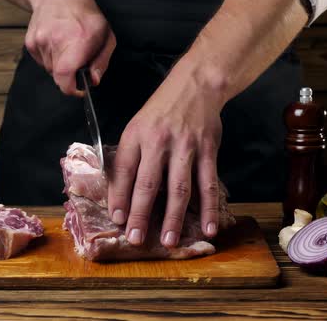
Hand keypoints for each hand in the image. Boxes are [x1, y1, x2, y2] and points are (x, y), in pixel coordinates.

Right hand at [25, 0, 115, 95]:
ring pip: (49, 69)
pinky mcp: (30, 42)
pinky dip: (49, 57)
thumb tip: (94, 80)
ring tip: (67, 47)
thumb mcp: (106, 35)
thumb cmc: (86, 13)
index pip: (64, 78)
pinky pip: (40, 61)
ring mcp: (40, 41)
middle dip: (69, 74)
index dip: (71, 89)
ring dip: (59, 65)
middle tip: (77, 59)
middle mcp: (55, 41)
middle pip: (58, 77)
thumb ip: (101, 61)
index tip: (78, 88)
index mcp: (76, 41)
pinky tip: (56, 43)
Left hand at [107, 54, 227, 246]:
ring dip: (173, 217)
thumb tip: (119, 193)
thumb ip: (129, 156)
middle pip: (148, 183)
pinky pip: (208, 183)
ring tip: (169, 240)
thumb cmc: (160, 111)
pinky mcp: (207, 150)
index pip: (124, 170)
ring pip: (179, 187)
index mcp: (136, 136)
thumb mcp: (136, 126)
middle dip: (141, 214)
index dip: (119, 196)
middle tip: (137, 238)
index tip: (117, 219)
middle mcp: (159, 142)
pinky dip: (209, 207)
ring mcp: (185, 147)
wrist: (195, 86)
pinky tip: (208, 226)